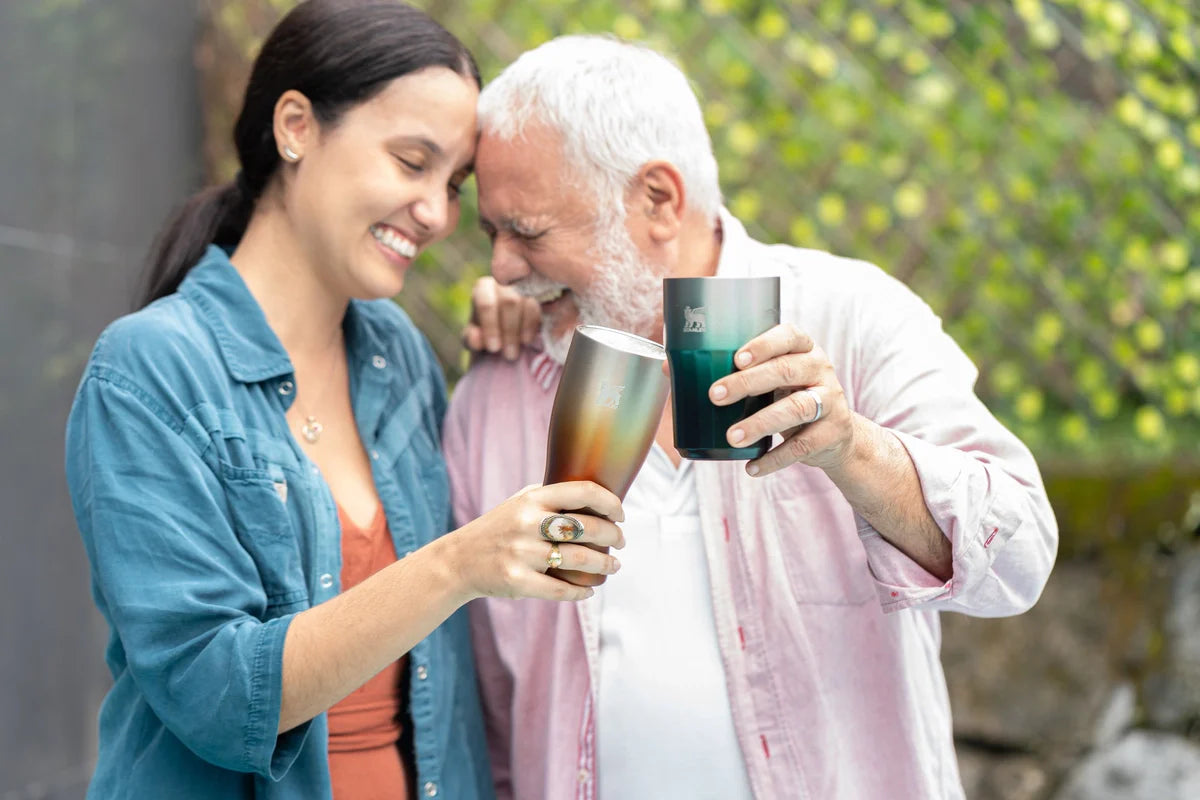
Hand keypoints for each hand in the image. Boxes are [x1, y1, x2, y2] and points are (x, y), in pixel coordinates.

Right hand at [446, 482, 625, 601]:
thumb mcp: (520, 502)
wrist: (459, 560)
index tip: (620, 515)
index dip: (610, 502)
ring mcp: (521, 552)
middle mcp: (527, 522)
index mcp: (533, 499)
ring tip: (613, 567)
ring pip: (579, 560)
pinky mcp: (516, 580)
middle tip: (621, 543)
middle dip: (613, 537)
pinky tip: (588, 590)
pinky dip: (580, 592)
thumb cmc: (499, 529)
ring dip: (604, 565)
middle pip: (588, 528)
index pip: (583, 492)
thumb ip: (552, 497)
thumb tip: (597, 498)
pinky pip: (559, 589)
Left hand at [462, 277, 540, 360]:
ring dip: (522, 329)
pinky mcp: (539, 298)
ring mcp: (524, 288)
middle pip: (509, 301)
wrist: (504, 338)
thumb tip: (477, 340)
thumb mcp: (473, 340)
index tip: (494, 348)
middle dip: (509, 330)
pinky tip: (527, 341)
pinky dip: (532, 326)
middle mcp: (505, 284)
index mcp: (483, 288)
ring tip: (518, 350)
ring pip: (525, 304)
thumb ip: (471, 339)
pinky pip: (538, 309)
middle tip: (509, 355)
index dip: (490, 326)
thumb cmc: (485, 336)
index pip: (486, 303)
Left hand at [709, 323, 858, 476]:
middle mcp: (820, 369)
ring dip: (761, 423)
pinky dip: (775, 458)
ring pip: (797, 408)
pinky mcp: (834, 432)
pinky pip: (803, 446)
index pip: (789, 335)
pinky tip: (752, 467)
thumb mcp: (773, 378)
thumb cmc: (790, 396)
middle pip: (786, 370)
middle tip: (715, 397)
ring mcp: (831, 400)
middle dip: (748, 383)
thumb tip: (673, 369)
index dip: (763, 346)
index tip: (736, 360)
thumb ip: (737, 373)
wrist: (836, 434)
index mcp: (803, 348)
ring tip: (733, 437)